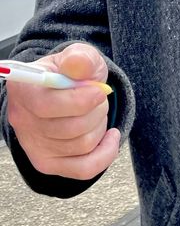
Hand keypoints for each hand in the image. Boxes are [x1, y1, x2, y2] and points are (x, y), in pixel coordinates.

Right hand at [6, 43, 119, 179]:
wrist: (69, 90)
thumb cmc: (73, 73)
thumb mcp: (80, 56)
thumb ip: (81, 58)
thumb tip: (77, 64)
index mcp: (24, 89)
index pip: (47, 105)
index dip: (80, 100)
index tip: (99, 91)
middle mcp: (23, 120)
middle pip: (70, 128)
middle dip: (96, 110)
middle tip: (99, 96)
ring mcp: (33, 145)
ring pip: (81, 145)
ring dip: (99, 125)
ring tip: (96, 111)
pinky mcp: (47, 163)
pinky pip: (83, 169)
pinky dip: (105, 154)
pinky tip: (110, 137)